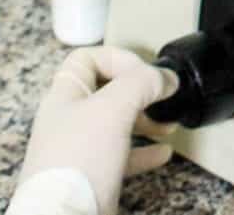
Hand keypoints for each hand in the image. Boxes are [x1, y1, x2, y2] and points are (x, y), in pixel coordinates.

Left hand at [19, 47, 180, 214]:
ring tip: (168, 123)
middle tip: (161, 95)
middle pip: (106, 91)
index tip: (145, 71)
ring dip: (146, 119)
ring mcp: (80, 150)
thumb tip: (165, 76)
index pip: (87, 59)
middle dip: (139, 90)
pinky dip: (145, 151)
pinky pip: (123, 156)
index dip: (118, 58)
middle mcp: (69, 120)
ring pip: (117, 124)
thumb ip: (141, 83)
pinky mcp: (92, 176)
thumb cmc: (77, 164)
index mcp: (64, 96)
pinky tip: (161, 153)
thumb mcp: (113, 109)